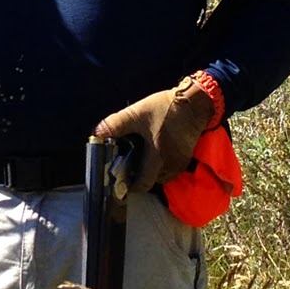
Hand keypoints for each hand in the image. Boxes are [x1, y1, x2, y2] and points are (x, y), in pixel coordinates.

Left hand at [94, 77, 215, 192]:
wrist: (193, 102)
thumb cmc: (165, 108)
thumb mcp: (137, 113)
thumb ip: (115, 124)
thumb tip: (96, 134)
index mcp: (157, 155)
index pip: (142, 184)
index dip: (129, 186)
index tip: (120, 179)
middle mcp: (170, 164)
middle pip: (150, 182)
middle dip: (138, 177)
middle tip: (128, 165)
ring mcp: (179, 163)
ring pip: (160, 177)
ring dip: (150, 171)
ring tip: (141, 157)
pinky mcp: (185, 159)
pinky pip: (169, 170)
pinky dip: (160, 165)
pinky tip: (154, 152)